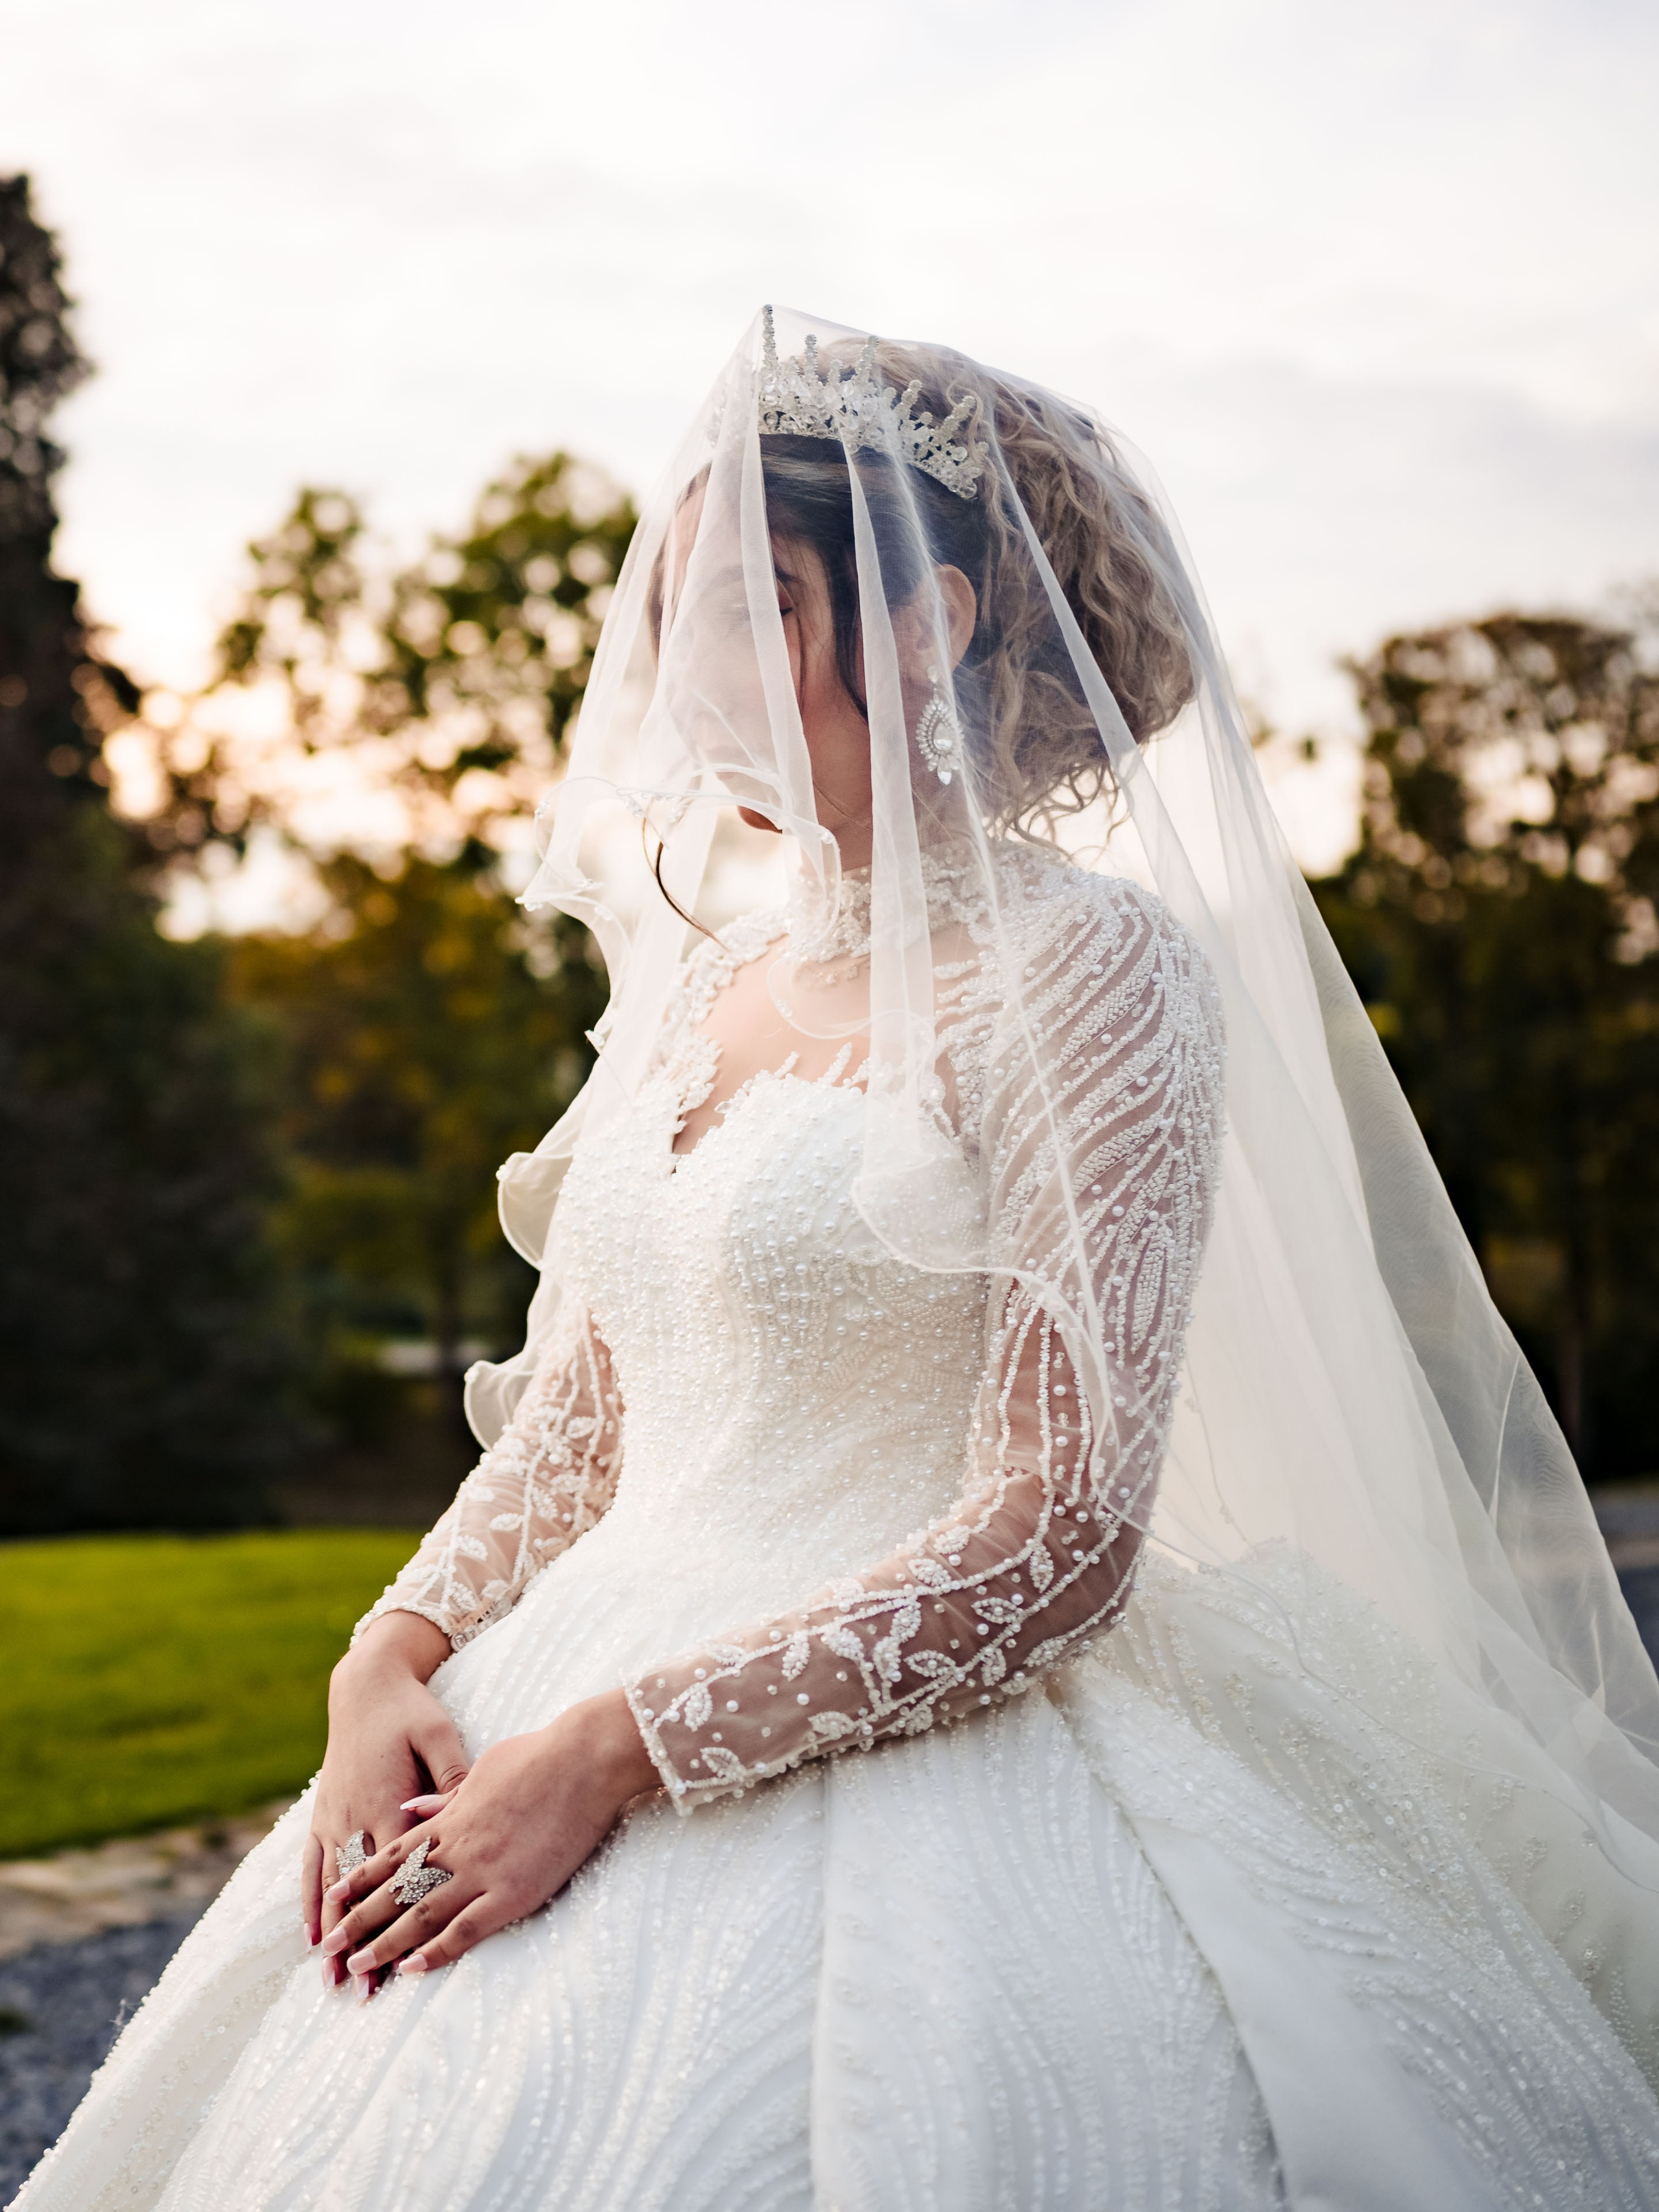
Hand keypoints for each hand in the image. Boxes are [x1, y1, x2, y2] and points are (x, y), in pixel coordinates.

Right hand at [303, 1611, 466, 1987]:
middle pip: (359, 1894)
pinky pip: (311, 1865)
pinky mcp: (323, 1813)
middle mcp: (355, 1817)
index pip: (395, 1876)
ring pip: (331, 1888)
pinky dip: (308, 1901)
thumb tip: (468, 1813)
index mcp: (387, 1802)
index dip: (398, 1918)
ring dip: (332, 1934)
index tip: (402, 1959)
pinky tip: (309, 1934)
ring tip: (331, 1978)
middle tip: (363, 1991)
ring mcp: (334, 1818)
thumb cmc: (410, 1712)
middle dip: (361, 1943)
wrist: (365, 1685)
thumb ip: (451, 1778)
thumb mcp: (438, 1736)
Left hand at [318, 1689, 657, 1987]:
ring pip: (420, 1915)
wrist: (583, 1758)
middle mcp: (456, 1847)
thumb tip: (412, 1806)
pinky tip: (412, 1969)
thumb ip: (447, 1795)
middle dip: (360, 1919)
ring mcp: (482, 1871)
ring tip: (357, 1966)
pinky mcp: (512, 1892)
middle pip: (397, 1890)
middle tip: (330, 1947)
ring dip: (385, 1944)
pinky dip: (436, 1951)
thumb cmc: (541, 1755)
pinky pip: (465, 1929)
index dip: (362, 1878)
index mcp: (449, 1816)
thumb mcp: (483, 1768)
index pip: (394, 1854)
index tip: (335, 1897)